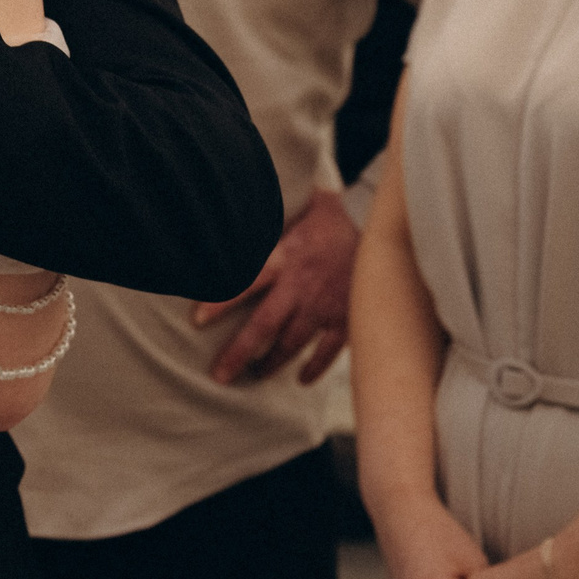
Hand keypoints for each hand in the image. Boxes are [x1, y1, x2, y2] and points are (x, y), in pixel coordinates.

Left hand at [191, 186, 358, 384]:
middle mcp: (301, 286)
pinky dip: (315, 367)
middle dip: (239, 352)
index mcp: (284, 257)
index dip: (221, 302)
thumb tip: (227, 199)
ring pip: (292, 343)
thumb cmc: (329, 214)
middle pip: (264, 325)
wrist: (381, 225)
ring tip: (255, 374)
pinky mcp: (348, 318)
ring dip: (272, 362)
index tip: (196, 321)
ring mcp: (325, 305)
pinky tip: (301, 379)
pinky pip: (329, 351)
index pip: (245, 281)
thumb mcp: (292, 210)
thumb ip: (262, 218)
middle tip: (220, 375)